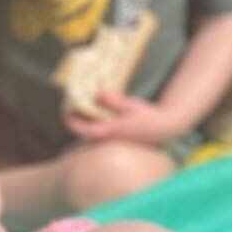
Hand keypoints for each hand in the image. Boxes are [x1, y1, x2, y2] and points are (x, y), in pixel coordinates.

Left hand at [65, 91, 183, 147]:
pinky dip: (97, 127)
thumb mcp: (130, 105)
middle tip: (73, 110)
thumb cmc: (148, 117)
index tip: (65, 113)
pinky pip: (102, 135)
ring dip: (87, 125)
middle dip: (78, 122)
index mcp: (111, 131)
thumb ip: (111, 99)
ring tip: (84, 111)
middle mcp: (110, 139)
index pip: (84, 130)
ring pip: (94, 135)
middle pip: (86, 134)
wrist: (165, 128)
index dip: (72, 122)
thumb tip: (97, 89)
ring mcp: (115, 141)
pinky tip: (100, 117)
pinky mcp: (120, 140)